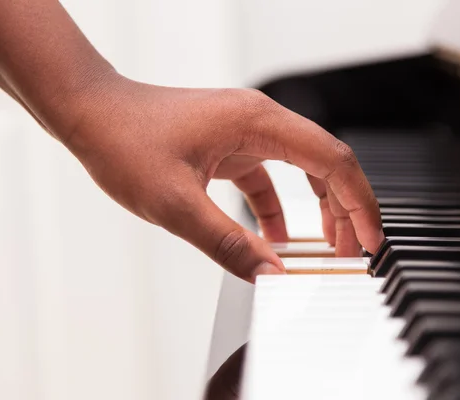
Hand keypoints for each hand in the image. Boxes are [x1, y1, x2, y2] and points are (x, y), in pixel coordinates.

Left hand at [62, 73, 383, 282]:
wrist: (89, 112)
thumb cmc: (123, 141)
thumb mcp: (175, 203)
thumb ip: (227, 242)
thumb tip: (271, 275)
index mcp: (257, 123)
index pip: (333, 161)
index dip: (360, 203)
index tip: (370, 242)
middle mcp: (257, 121)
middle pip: (324, 164)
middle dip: (344, 210)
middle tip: (350, 254)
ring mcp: (242, 131)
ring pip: (299, 170)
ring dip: (316, 208)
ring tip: (323, 248)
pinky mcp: (226, 144)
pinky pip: (266, 176)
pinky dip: (276, 208)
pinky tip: (273, 237)